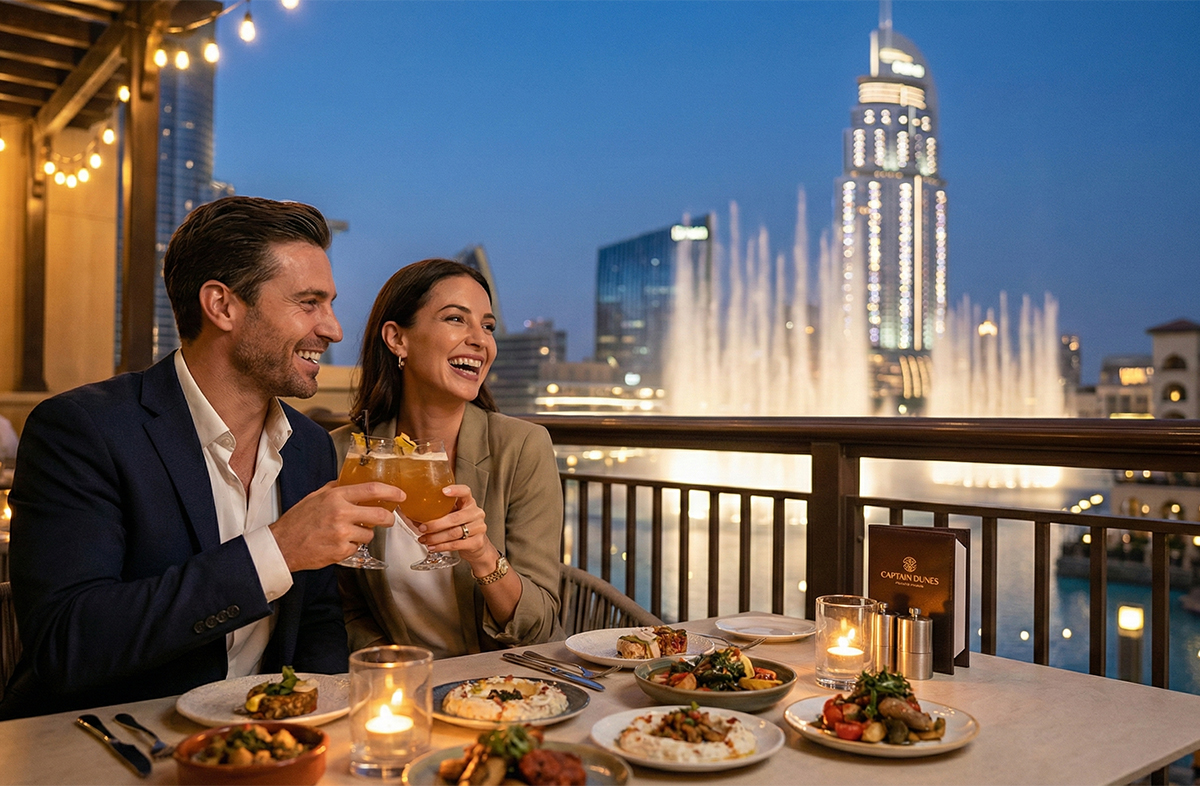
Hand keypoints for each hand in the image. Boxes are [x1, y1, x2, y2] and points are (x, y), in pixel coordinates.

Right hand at [270, 480, 402, 570]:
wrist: (282, 546)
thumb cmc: (297, 521)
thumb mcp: (315, 497)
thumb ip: (335, 488)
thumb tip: (351, 481)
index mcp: (336, 497)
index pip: (371, 489)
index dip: (391, 491)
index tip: (400, 494)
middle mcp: (341, 514)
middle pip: (380, 515)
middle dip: (388, 518)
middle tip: (388, 519)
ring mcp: (342, 534)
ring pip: (369, 534)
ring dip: (363, 534)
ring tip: (346, 533)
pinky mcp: (341, 551)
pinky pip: (357, 547)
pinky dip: (351, 546)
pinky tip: (337, 543)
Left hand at [412, 484, 494, 567]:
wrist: (476, 545)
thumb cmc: (460, 527)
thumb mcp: (452, 516)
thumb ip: (436, 513)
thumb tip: (409, 513)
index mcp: (468, 502)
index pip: (465, 492)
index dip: (456, 490)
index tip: (444, 491)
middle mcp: (476, 513)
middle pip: (455, 518)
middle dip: (435, 524)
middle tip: (422, 528)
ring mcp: (479, 527)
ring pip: (454, 533)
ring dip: (436, 537)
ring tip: (424, 539)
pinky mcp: (477, 542)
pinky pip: (456, 544)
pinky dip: (442, 546)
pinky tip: (433, 546)